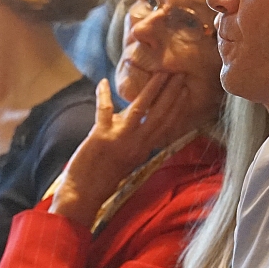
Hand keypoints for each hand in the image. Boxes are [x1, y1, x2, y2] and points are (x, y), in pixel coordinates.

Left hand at [49, 75, 190, 229]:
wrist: (83, 194)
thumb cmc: (102, 178)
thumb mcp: (125, 158)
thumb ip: (132, 138)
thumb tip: (129, 116)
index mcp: (143, 148)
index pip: (166, 125)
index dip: (178, 107)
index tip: (185, 91)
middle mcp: (137, 143)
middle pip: (160, 115)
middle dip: (171, 93)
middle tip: (180, 74)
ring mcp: (120, 139)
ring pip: (141, 110)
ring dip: (152, 90)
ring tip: (161, 73)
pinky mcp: (101, 136)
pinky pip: (104, 110)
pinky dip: (103, 96)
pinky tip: (103, 82)